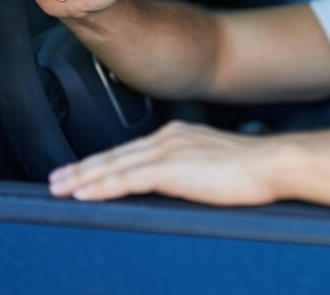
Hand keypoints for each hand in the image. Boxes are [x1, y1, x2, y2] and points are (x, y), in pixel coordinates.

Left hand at [48, 121, 282, 205]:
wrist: (274, 162)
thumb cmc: (256, 169)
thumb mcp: (217, 164)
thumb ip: (194, 170)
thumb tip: (186, 184)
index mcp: (179, 136)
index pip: (131, 150)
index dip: (103, 162)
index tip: (82, 171)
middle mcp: (168, 138)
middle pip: (115, 156)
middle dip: (82, 168)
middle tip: (55, 180)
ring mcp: (168, 151)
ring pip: (113, 166)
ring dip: (82, 178)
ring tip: (58, 189)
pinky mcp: (171, 169)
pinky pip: (126, 179)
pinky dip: (101, 186)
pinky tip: (83, 194)